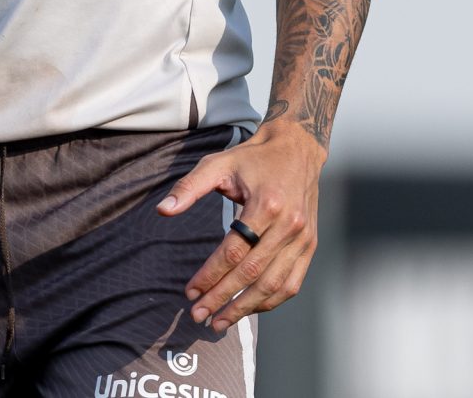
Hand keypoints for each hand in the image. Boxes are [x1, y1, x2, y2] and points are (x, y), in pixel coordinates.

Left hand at [156, 124, 325, 332]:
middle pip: (252, 273)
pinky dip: (270, 301)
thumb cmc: (252, 158)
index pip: (234, 251)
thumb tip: (162, 211)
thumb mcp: (216, 164)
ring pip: (274, 284)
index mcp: (266, 205)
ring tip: (221, 321)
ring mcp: (303, 239)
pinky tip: (248, 309)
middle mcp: (289, 226)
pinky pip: (291, 283)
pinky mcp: (310, 246)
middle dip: (223, 298)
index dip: (210, 274)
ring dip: (246, 308)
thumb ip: (188, 188)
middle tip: (199, 315)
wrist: (296, 150)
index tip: (189, 291)